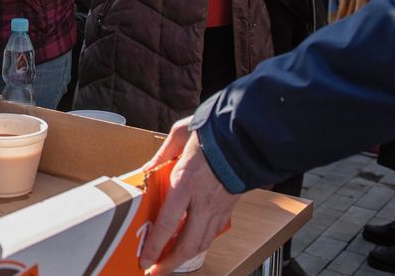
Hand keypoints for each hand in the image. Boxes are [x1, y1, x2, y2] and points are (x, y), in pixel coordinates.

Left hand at [139, 119, 239, 274]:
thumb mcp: (181, 134)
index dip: (155, 246)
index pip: (167, 224)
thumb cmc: (215, 131)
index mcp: (186, 182)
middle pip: (188, 244)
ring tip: (170, 262)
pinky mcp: (230, 206)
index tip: (145, 260)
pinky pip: (214, 232)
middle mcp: (203, 200)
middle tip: (156, 271)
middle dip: (170, 263)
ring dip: (186, 257)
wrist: (249, 135)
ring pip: (203, 243)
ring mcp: (219, 206)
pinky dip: (201, 242)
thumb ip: (162, 153)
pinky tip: (191, 243)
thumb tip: (146, 169)